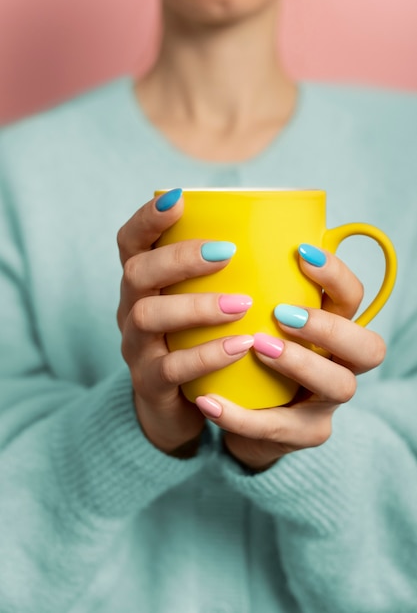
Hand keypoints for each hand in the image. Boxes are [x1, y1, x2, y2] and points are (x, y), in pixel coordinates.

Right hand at [117, 189, 253, 456]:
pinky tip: (241, 346)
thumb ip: (225, 273)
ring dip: (196, 306)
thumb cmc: (200, 339)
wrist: (178, 404)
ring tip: (242, 304)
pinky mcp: (150, 383)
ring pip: (147, 317)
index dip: (148, 218)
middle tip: (226, 252)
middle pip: (136, 273)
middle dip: (178, 258)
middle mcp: (131, 308)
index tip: (180, 199)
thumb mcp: (202, 302)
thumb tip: (290, 231)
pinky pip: (171, 368)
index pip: (131, 241)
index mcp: (144, 283)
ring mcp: (137, 347)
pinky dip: (206, 354)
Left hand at [195, 246, 385, 470]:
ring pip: (337, 386)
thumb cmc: (251, 354)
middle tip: (282, 314)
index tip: (301, 252)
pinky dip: (240, 416)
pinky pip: (278, 428)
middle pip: (367, 347)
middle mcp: (339, 363)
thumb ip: (248, 290)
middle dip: (330, 326)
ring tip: (257, 347)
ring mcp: (326, 402)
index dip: (336, 276)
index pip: (352, 298)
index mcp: (331, 328)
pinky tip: (207, 402)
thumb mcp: (254, 318)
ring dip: (299, 363)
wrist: (244, 411)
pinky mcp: (302, 433)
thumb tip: (216, 238)